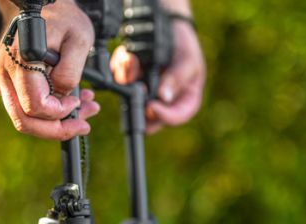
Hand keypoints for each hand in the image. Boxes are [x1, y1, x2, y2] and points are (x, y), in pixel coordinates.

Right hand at [0, 0, 100, 140]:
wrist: (39, 5)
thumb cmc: (60, 18)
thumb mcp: (79, 39)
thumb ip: (71, 71)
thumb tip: (62, 96)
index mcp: (19, 59)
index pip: (35, 106)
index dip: (59, 113)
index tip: (77, 104)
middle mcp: (3, 71)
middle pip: (24, 121)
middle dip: (56, 129)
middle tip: (82, 125)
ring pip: (23, 119)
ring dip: (53, 123)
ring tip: (81, 110)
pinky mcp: (3, 83)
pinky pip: (23, 108)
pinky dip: (46, 112)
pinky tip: (66, 101)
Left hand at [110, 19, 205, 134]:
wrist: (169, 25)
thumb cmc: (184, 46)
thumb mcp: (188, 59)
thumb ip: (177, 77)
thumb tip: (163, 96)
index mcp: (184, 101)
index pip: (176, 117)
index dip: (163, 116)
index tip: (152, 107)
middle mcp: (161, 102)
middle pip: (148, 115)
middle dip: (139, 101)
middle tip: (138, 87)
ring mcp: (143, 93)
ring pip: (129, 96)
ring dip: (127, 79)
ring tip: (131, 62)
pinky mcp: (128, 81)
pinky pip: (118, 80)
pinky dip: (120, 67)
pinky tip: (127, 57)